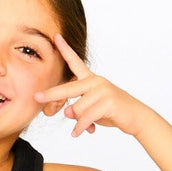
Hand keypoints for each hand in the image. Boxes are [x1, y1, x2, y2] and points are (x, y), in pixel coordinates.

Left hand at [34, 35, 148, 137]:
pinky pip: (86, 118)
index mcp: (91, 80)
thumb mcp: (92, 108)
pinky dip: (80, 128)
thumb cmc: (112, 111)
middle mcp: (96, 82)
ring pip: (77, 109)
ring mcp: (102, 90)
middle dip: (51, 94)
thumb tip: (68, 113)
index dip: (65, 50)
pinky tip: (77, 133)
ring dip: (77, 121)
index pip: (76, 62)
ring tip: (83, 126)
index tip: (55, 37)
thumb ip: (78, 108)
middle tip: (36, 97)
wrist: (135, 116)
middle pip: (68, 89)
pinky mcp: (108, 102)